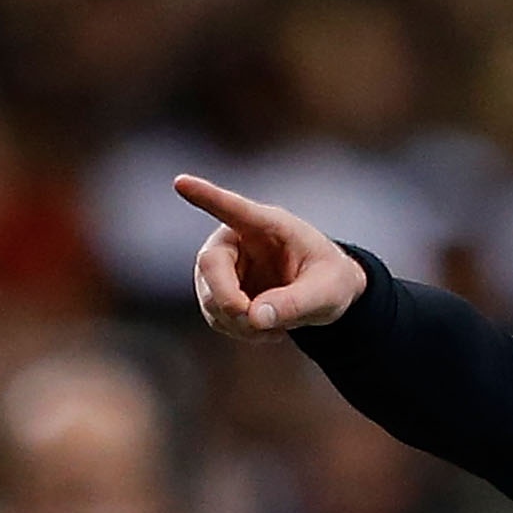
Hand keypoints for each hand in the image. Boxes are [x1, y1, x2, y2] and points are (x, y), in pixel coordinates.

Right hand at [174, 174, 366, 339]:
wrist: (324, 295)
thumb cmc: (330, 281)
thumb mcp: (327, 292)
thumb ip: (295, 302)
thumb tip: (254, 317)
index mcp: (267, 225)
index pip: (233, 208)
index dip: (206, 197)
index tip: (181, 182)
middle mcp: (237, 240)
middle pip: (212, 265)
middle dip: (227, 298)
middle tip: (251, 320)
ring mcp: (225, 267)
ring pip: (210, 297)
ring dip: (239, 322)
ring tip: (275, 328)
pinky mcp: (220, 291)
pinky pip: (217, 317)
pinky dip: (241, 330)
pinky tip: (266, 328)